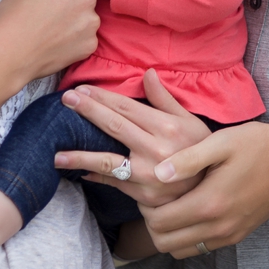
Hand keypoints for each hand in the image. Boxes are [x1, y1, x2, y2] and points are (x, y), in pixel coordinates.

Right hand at [0, 0, 101, 77]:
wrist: (12, 51)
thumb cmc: (16, 10)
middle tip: (47, 9)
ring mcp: (92, 24)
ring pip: (87, 15)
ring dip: (75, 18)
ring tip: (51, 26)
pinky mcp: (90, 45)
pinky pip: (86, 36)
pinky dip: (75, 37)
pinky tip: (57, 39)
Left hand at [57, 71, 211, 202]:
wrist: (212, 192)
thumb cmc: (200, 152)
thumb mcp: (190, 122)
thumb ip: (165, 99)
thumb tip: (147, 73)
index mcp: (167, 127)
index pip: (127, 108)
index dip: (102, 98)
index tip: (81, 90)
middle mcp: (156, 149)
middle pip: (114, 126)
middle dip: (88, 111)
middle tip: (65, 100)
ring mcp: (148, 174)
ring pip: (107, 161)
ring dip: (79, 156)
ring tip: (56, 154)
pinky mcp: (144, 194)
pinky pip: (114, 183)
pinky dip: (95, 177)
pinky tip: (80, 172)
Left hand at [129, 115, 268, 255]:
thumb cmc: (257, 145)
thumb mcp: (220, 142)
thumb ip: (187, 160)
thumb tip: (157, 173)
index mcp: (210, 203)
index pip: (159, 222)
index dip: (145, 208)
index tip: (148, 190)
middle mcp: (218, 227)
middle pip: (165, 243)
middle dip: (152, 224)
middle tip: (155, 201)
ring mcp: (229, 235)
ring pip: (181, 251)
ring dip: (169, 234)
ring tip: (171, 208)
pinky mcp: (237, 236)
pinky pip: (200, 248)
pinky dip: (187, 237)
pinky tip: (190, 213)